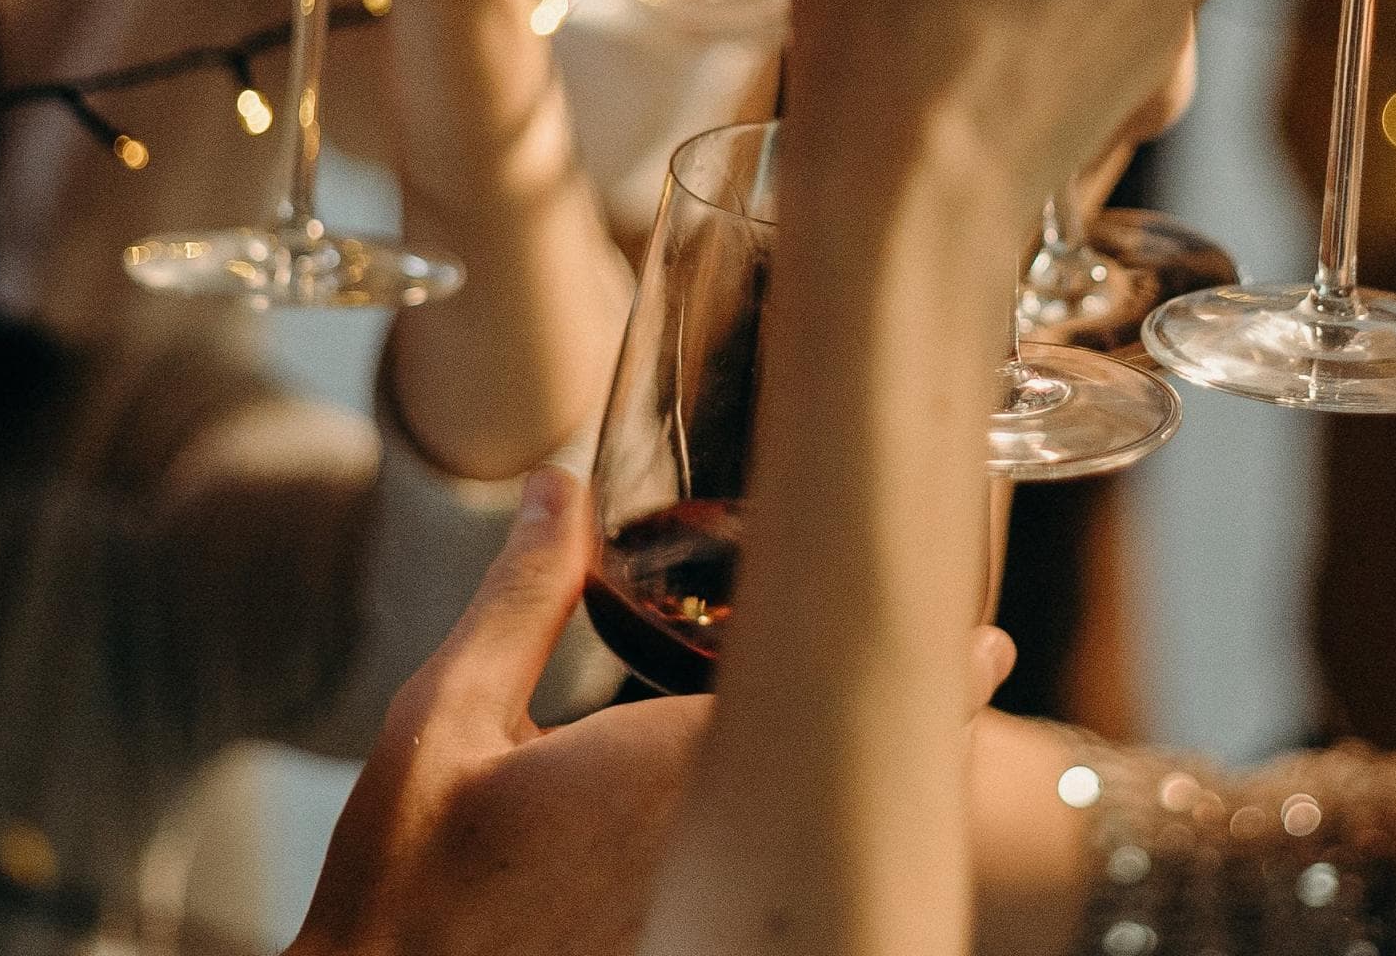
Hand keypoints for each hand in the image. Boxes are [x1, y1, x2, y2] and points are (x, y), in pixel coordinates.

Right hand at [289, 466, 1016, 955]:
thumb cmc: (406, 886)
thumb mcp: (441, 726)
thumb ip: (519, 602)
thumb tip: (559, 486)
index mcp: (665, 780)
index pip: (833, 718)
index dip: (928, 685)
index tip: (989, 645)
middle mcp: (713, 862)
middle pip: (855, 788)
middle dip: (916, 725)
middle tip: (971, 666)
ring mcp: (710, 920)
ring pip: (831, 845)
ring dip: (870, 786)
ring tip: (918, 728)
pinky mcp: (691, 949)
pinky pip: (786, 893)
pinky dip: (817, 846)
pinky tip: (818, 816)